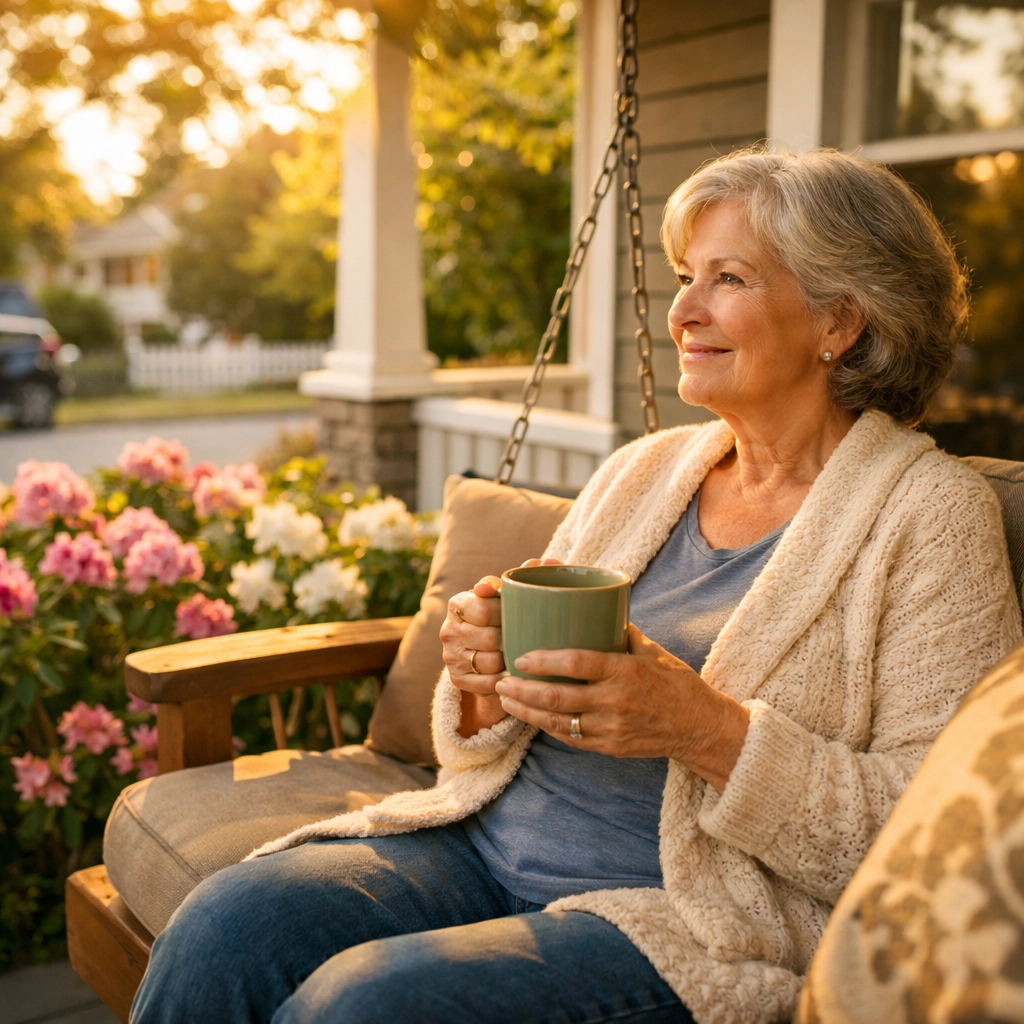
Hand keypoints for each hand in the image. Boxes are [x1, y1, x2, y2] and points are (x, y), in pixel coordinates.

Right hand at [439, 557, 562, 736]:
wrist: (483, 650)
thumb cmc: (501, 616)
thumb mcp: (508, 595)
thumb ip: (525, 577)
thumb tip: (551, 562)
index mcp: (458, 603)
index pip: (483, 609)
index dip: (504, 614)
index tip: (517, 614)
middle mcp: (448, 630)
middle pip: (488, 638)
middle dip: (509, 638)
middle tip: (522, 637)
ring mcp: (450, 656)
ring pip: (490, 662)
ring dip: (508, 660)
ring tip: (517, 654)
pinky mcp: (456, 679)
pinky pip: (487, 684)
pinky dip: (503, 679)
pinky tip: (510, 672)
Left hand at [493, 624, 750, 791]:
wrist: (700, 727)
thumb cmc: (676, 682)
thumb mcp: (651, 651)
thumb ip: (619, 632)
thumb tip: (591, 608)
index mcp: (625, 671)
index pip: (577, 663)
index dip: (544, 661)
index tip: (520, 657)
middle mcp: (616, 701)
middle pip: (558, 697)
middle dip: (523, 690)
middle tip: (501, 680)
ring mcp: (611, 728)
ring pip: (558, 721)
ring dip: (527, 711)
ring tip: (505, 699)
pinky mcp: (610, 747)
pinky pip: (570, 738)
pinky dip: (546, 727)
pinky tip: (530, 717)